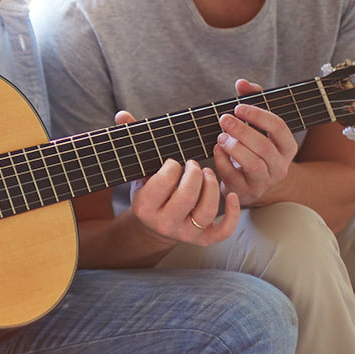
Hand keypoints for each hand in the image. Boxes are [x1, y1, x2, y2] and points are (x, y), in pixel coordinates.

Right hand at [116, 111, 239, 245]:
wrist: (155, 223)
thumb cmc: (150, 188)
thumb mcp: (140, 169)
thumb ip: (132, 141)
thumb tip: (122, 114)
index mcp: (144, 207)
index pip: (164, 181)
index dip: (173, 166)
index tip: (173, 162)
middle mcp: (164, 224)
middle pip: (187, 196)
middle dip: (194, 174)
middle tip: (193, 164)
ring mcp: (185, 233)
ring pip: (206, 211)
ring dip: (212, 186)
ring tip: (207, 173)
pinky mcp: (204, 239)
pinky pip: (223, 230)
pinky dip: (232, 213)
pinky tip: (232, 195)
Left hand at [213, 79, 297, 205]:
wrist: (249, 182)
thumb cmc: (252, 147)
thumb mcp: (256, 125)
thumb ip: (251, 100)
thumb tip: (242, 82)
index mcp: (287, 146)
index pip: (279, 127)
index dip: (258, 115)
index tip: (238, 107)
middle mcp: (280, 166)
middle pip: (264, 147)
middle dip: (242, 131)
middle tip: (223, 119)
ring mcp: (264, 182)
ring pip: (253, 164)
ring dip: (234, 148)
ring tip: (220, 137)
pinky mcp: (247, 192)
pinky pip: (234, 178)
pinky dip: (222, 163)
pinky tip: (216, 151)